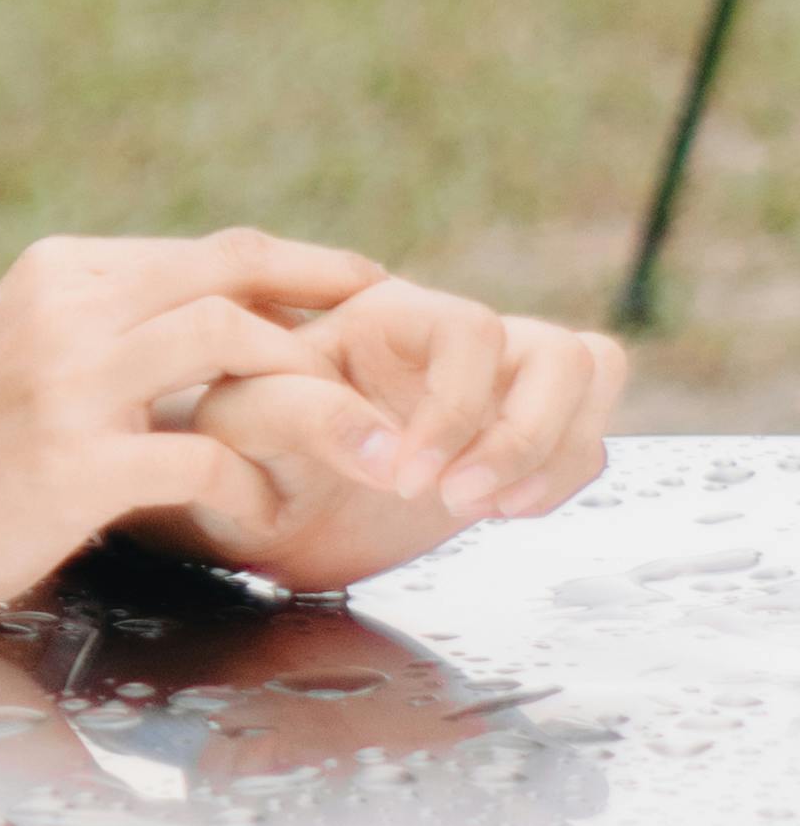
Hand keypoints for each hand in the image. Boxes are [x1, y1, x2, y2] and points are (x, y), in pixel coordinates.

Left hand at [157, 280, 621, 593]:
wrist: (254, 502)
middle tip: (457, 502)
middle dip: (522, 437)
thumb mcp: (238, 425)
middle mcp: (452, 340)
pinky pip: (583, 433)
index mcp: (385, 315)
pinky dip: (564, 474)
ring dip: (557, 450)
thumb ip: (300, 416)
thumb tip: (386, 451)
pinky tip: (502, 510)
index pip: (472, 329)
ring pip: (589, 376)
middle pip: (559, 353)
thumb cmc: (234, 446)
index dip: (456, 406)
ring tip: (490, 508)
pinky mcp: (511, 434)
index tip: (405, 478)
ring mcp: (494, 383)